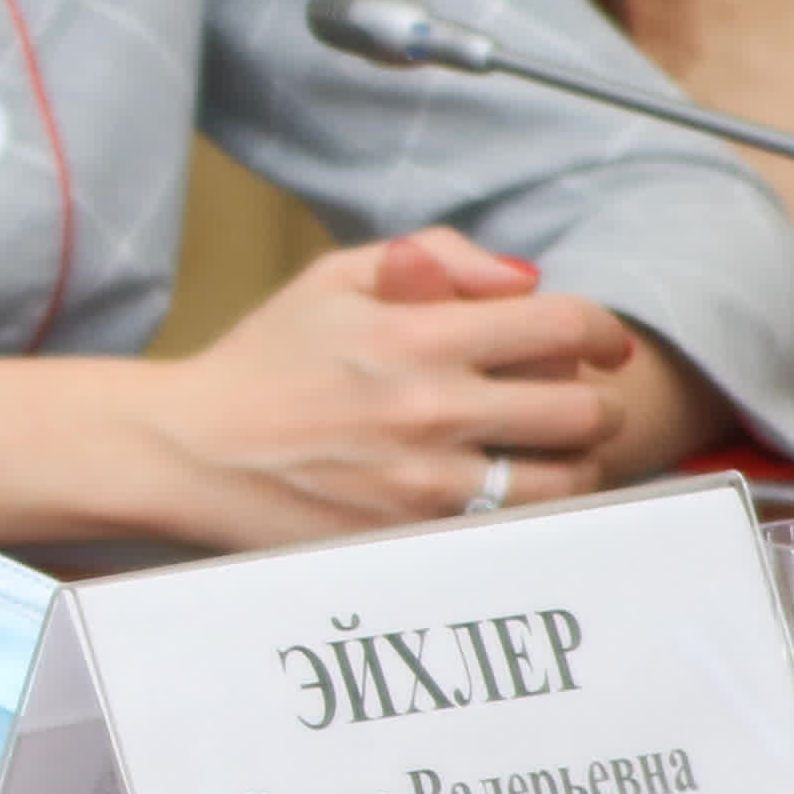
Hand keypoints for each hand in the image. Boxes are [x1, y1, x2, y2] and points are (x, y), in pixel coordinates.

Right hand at [0, 227, 661, 550]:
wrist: (191, 449)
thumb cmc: (267, 359)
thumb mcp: (334, 278)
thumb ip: (436, 255)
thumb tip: (527, 278)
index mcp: (416, 334)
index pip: (564, 326)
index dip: (602, 330)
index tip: (599, 343)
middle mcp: (430, 409)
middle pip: (584, 409)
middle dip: (593, 400)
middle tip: (572, 401)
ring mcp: (425, 483)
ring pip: (568, 481)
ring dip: (573, 462)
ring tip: (549, 453)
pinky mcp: (414, 538)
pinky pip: (517, 529)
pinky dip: (529, 511)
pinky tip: (507, 493)